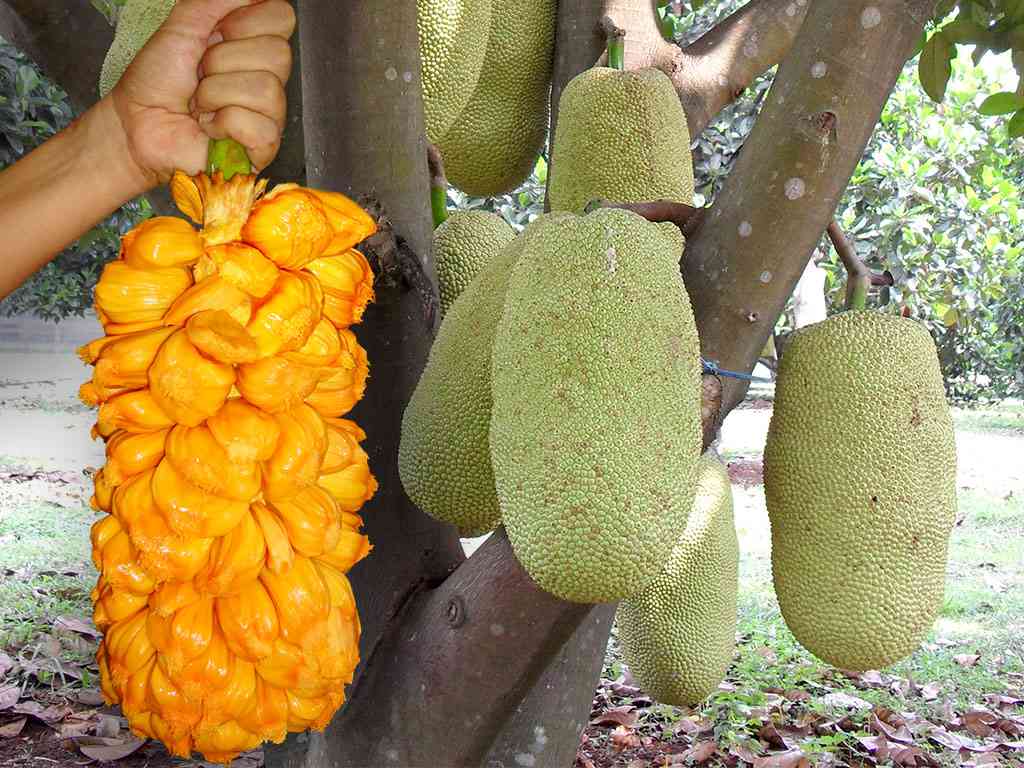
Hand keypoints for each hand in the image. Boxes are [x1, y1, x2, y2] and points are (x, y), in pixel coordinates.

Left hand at [110, 0, 295, 187]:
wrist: (137, 123)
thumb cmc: (156, 81)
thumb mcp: (180, 25)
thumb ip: (215, 1)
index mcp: (251, 42)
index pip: (282, 17)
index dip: (246, 22)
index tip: (216, 35)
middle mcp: (267, 75)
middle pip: (278, 52)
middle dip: (223, 61)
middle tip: (201, 75)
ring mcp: (269, 112)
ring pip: (266, 88)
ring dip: (217, 94)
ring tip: (200, 104)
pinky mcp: (263, 145)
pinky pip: (260, 127)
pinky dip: (224, 124)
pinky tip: (211, 128)